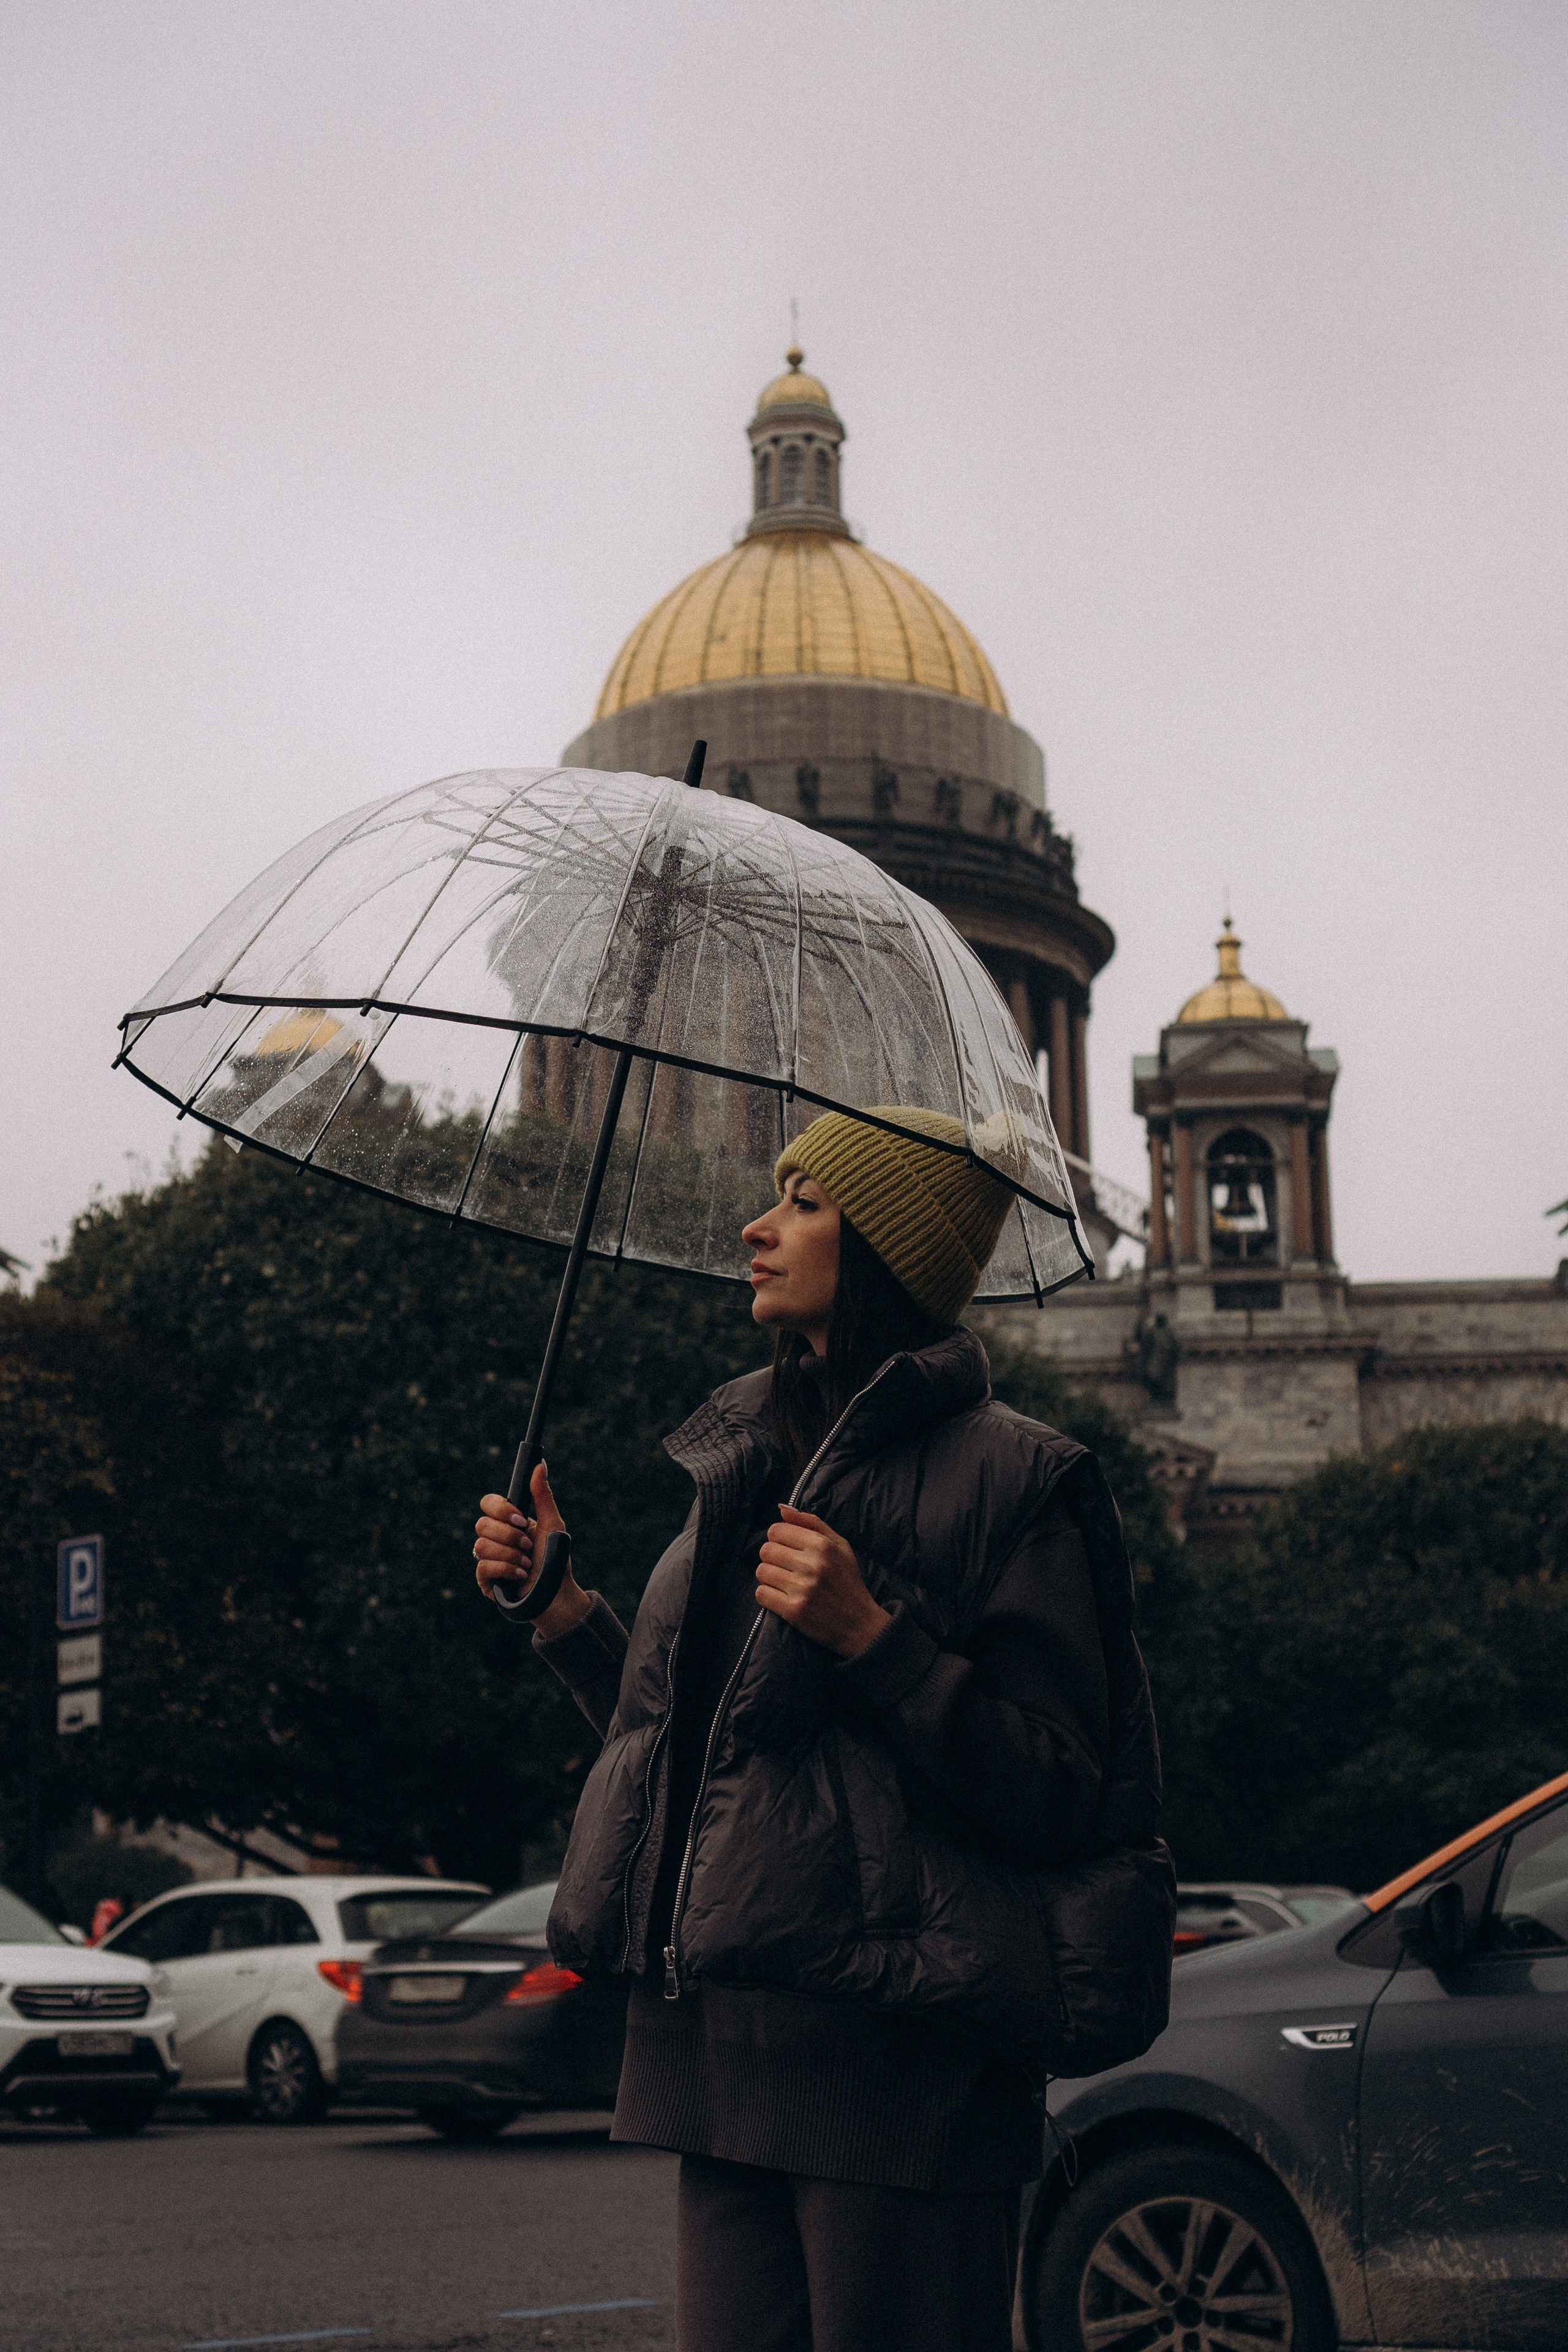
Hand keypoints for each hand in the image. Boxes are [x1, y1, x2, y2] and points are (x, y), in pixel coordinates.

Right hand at [473, 1462, 590, 1638]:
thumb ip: (543, 1495)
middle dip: (509, 1535)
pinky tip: (521, 1576)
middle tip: (528, 1544)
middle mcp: (495, 1538)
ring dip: (511, 1555)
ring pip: (481, 1546)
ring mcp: (489, 1559)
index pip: (488, 1503)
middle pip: (481, 1524)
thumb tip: (541, 1464)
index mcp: (508, 1522)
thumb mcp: (553, 1524)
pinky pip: (483, 1567)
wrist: (558, 1595)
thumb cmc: (556, 1559)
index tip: (521, 1518)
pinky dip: (506, 1570)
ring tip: (528, 1565)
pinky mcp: (486, 1580)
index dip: (500, 1509)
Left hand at [755, 1505, 891, 1659]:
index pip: (777, 1530)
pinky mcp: (794, 1611)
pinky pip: (761, 1594)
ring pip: (762, 1571)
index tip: (786, 1548)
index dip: (778, 1539)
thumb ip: (811, 1523)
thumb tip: (781, 1509)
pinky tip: (781, 1596)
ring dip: (769, 1576)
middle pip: (766, 1550)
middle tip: (785, 1567)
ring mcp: (802, 1589)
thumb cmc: (847, 1581)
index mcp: (823, 1546)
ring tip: (784, 1582)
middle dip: (772, 1557)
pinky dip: (767, 1595)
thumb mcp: (840, 1545)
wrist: (859, 1624)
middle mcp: (812, 1565)